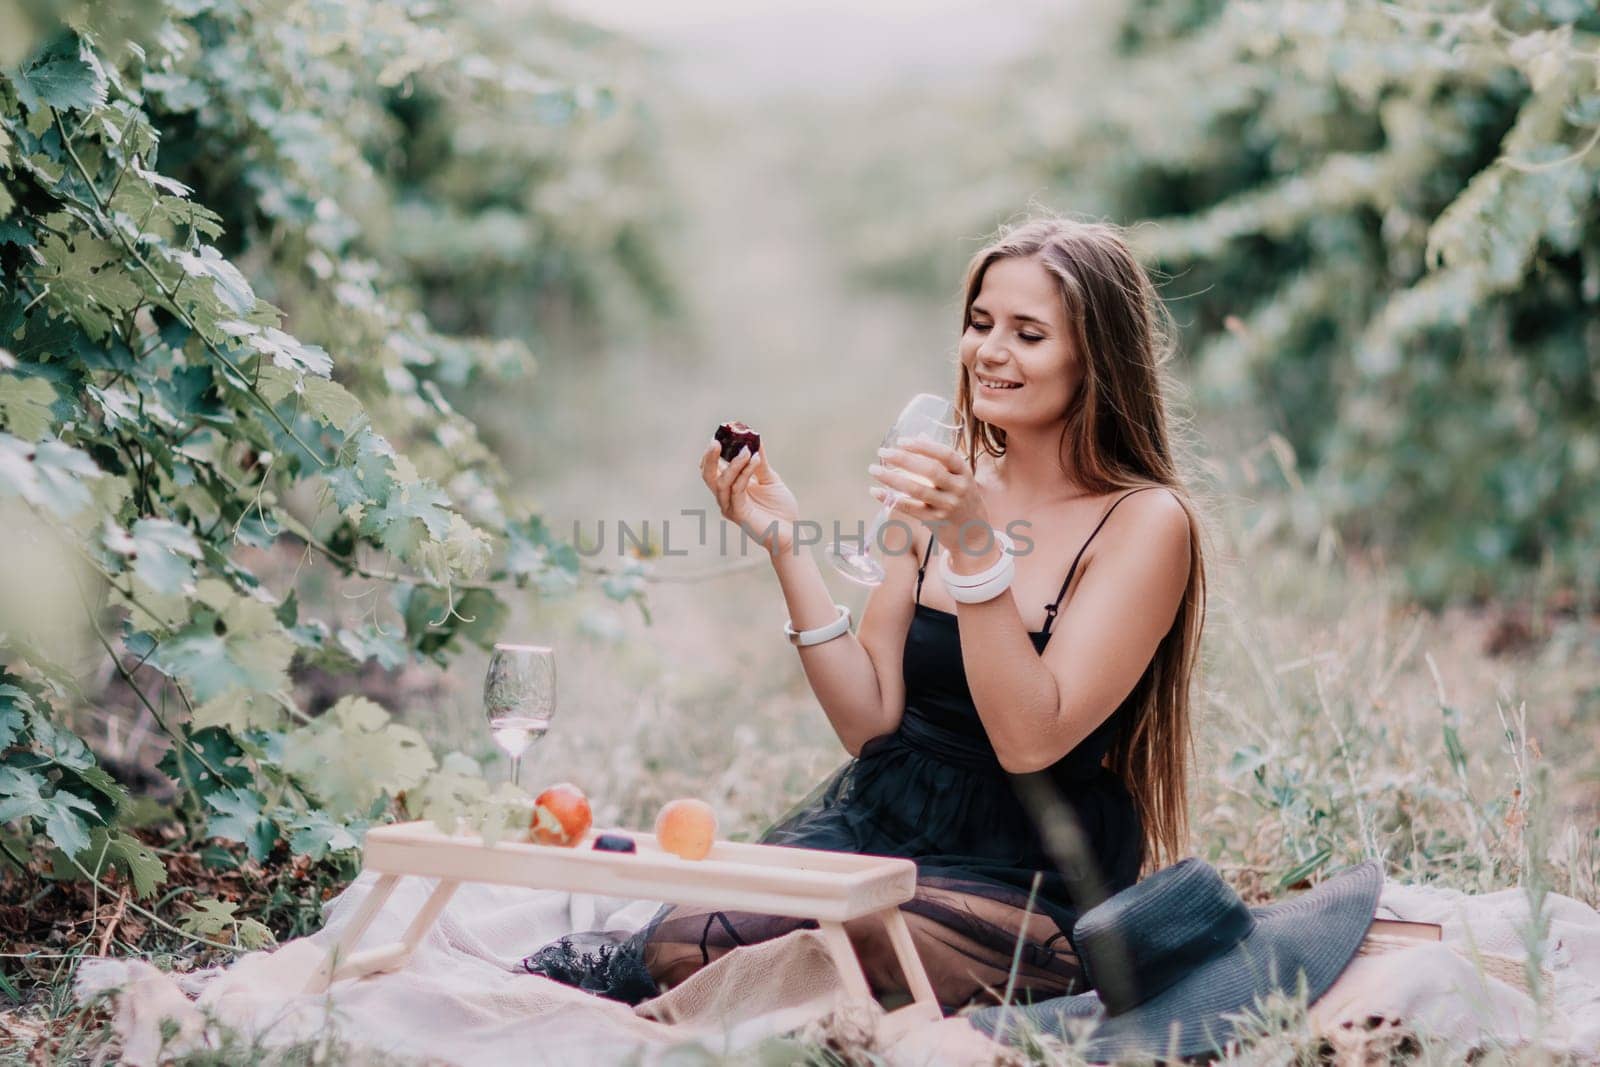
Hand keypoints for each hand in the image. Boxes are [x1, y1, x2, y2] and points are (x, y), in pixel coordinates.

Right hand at [700, 438, 799, 554]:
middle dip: (710, 457)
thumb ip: (760, 462)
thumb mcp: (770, 479)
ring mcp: (731, 506)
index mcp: (730, 487)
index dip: (713, 452)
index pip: (713, 468)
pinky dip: (745, 473)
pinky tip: (754, 460)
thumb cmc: (780, 508)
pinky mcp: (739, 514)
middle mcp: (726, 497)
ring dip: (734, 464)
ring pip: (722, 482)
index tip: (722, 434)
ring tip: (746, 450)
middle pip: (708, 475)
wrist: (791, 532)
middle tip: (717, 441)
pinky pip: (737, 490)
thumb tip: (755, 438)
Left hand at [868, 438, 991, 558]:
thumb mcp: (959, 477)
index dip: (923, 446)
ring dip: (892, 478)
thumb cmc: (962, 500)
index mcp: (964, 472)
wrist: (973, 535)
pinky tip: (876, 491)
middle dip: (904, 459)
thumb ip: (941, 458)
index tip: (901, 441)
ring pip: (917, 489)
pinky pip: (910, 508)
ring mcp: (948, 506)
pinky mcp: (936, 521)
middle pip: (930, 470)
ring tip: (873, 469)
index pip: (945, 454)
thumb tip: (920, 434)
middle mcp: (958, 488)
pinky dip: (891, 499)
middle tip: (882, 452)